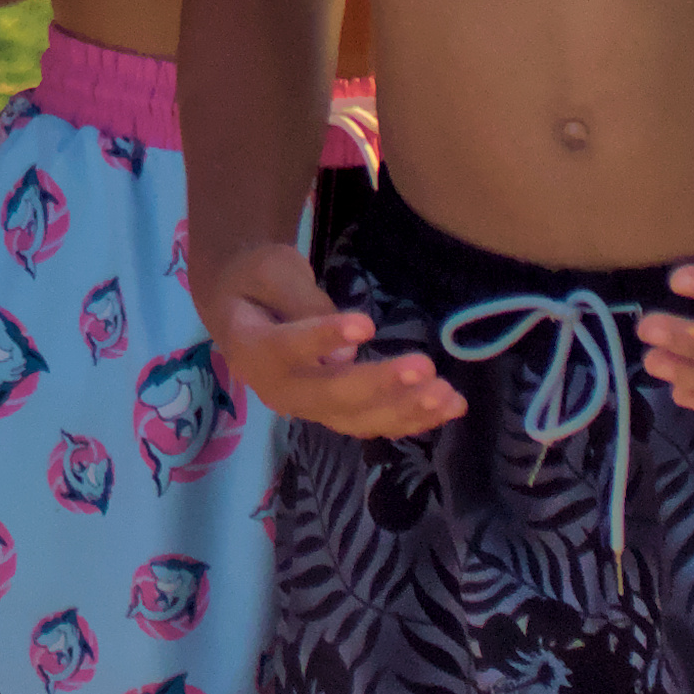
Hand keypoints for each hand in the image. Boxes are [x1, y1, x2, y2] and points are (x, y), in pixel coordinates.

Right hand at [205, 238, 458, 440]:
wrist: (244, 309)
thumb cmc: (257, 281)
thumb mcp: (270, 271)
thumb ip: (301, 303)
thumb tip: (346, 353)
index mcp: (252, 350)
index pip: (288, 349)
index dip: (325, 339)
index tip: (367, 325)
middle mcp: (279, 391)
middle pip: (331, 396)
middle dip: (380, 385)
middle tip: (425, 366)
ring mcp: (309, 409)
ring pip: (358, 420)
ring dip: (405, 410)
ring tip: (447, 394)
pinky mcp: (335, 413)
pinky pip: (374, 422)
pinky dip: (413, 418)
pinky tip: (450, 406)